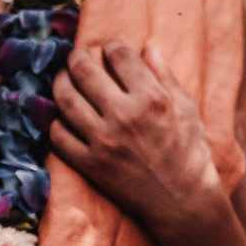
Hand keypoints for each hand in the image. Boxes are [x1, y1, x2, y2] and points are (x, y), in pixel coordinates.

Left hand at [50, 43, 221, 244]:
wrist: (182, 200)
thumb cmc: (190, 152)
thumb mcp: (187, 109)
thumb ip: (166, 76)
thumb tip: (148, 46)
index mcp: (152, 99)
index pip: (120, 57)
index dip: (111, 46)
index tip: (109, 47)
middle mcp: (124, 116)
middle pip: (85, 72)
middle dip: (77, 57)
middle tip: (76, 55)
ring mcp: (103, 140)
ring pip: (65, 100)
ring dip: (60, 83)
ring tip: (63, 78)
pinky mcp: (89, 163)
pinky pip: (58, 136)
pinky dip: (55, 121)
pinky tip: (61, 115)